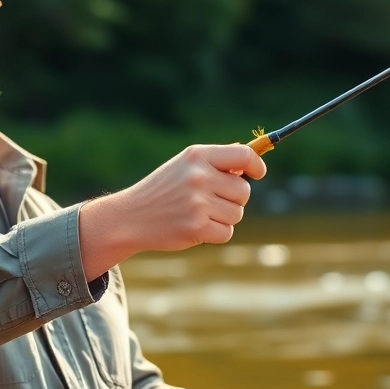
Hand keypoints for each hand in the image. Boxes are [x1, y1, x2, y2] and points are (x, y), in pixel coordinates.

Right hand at [79, 144, 265, 277]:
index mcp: (197, 156)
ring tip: (199, 214)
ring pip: (237, 214)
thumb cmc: (163, 190)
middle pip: (244, 191)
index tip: (258, 173)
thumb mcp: (184, 166)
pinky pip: (227, 232)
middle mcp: (199, 176)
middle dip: (233, 199)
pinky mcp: (196, 227)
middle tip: (211, 201)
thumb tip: (251, 158)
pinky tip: (196, 227)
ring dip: (224, 217)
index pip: (243, 155)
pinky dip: (216, 233)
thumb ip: (216, 162)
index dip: (256, 165)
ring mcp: (197, 202)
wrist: (131, 216)